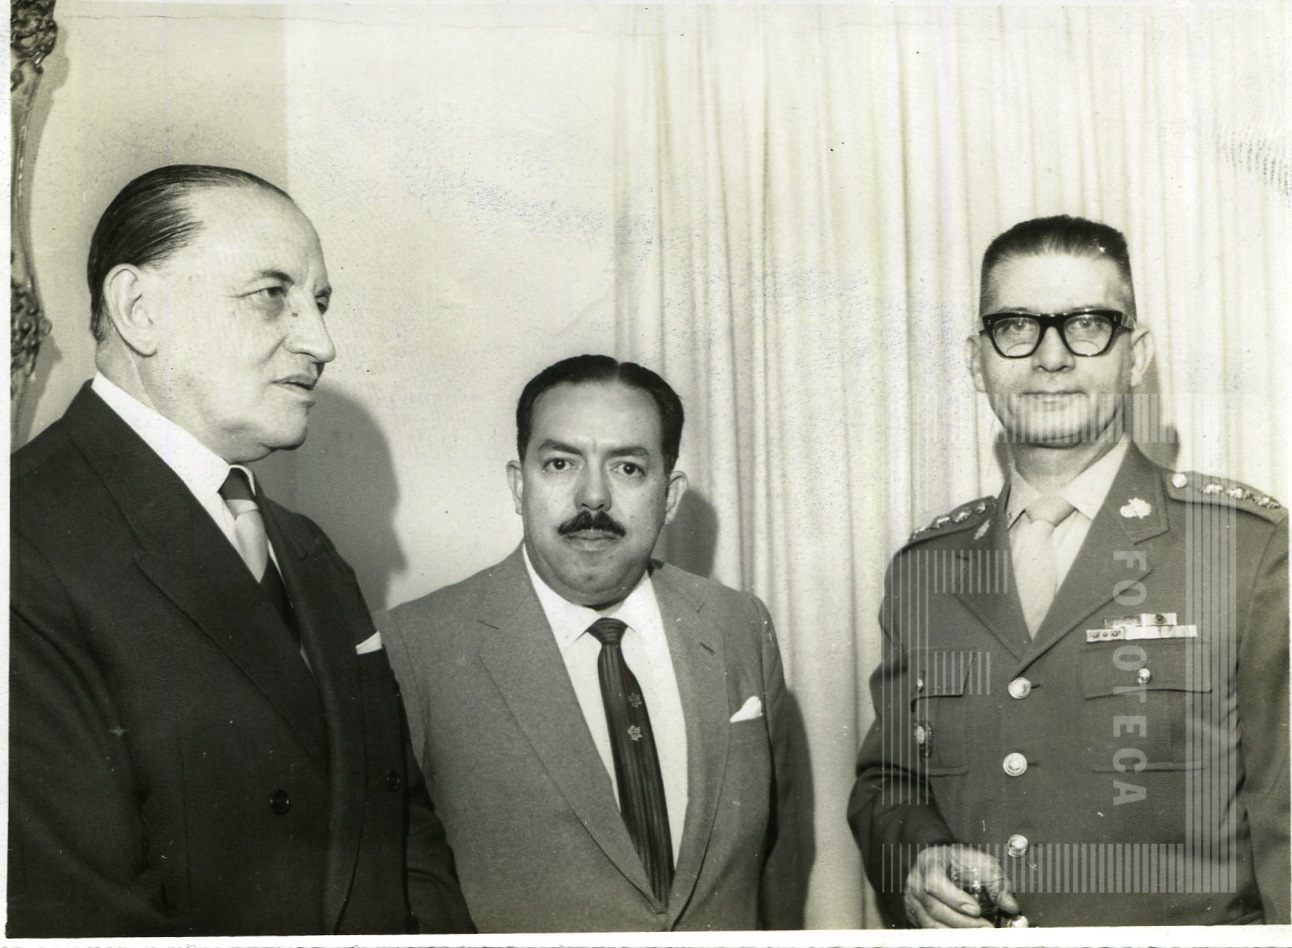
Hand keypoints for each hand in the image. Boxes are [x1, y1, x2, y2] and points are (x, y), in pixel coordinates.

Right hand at [903, 844, 1019, 927]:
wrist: (940, 859)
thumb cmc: (959, 861)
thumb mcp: (980, 862)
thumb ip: (996, 882)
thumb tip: (1011, 906)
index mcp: (929, 864)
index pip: (935, 883)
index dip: (955, 899)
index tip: (976, 910)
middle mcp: (915, 883)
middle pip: (935, 908)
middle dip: (963, 922)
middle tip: (986, 928)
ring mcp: (911, 900)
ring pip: (930, 924)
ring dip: (957, 933)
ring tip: (979, 935)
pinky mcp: (914, 914)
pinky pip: (929, 930)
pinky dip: (948, 936)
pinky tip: (966, 936)